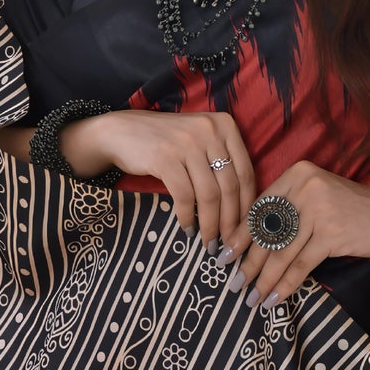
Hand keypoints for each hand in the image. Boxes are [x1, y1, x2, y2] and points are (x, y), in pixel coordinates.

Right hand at [95, 109, 257, 251]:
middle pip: (230, 186)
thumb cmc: (166, 142)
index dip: (248, 206)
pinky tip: (188, 228)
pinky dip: (187, 217)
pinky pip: (184, 196)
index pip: (246, 172)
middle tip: (228, 243)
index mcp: (225, 125)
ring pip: (209, 194)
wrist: (122, 132)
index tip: (246, 230)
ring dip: (210, 224)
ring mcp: (187, 142)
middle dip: (231, 221)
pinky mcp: (165, 156)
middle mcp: (210, 130)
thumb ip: (222, 164)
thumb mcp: (200, 142)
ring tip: (208, 242)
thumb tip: (242, 211)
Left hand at [215, 159, 369, 313]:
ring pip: (281, 251)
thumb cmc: (352, 209)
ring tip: (251, 298)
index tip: (225, 255)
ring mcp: (319, 209)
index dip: (241, 234)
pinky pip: (301, 265)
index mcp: (297, 174)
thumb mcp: (317, 198)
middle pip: (267, 231)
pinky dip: (286, 285)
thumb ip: (288, 211)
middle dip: (248, 262)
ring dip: (263, 280)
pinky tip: (274, 299)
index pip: (260, 208)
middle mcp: (305, 187)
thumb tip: (250, 242)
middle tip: (234, 283)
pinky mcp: (332, 233)